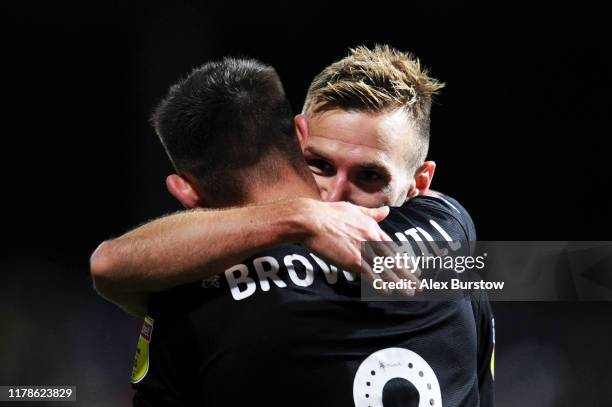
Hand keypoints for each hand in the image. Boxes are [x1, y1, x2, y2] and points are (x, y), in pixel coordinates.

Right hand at [297, 199, 420, 295]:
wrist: (312, 220)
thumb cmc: (329, 214)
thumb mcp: (354, 210)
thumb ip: (372, 213)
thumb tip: (386, 211)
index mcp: (372, 228)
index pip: (392, 247)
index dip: (403, 259)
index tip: (413, 268)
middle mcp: (371, 239)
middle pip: (393, 260)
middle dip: (407, 274)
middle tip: (419, 285)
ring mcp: (363, 250)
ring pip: (385, 269)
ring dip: (399, 282)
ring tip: (410, 292)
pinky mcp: (353, 260)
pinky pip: (370, 275)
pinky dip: (380, 284)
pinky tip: (388, 292)